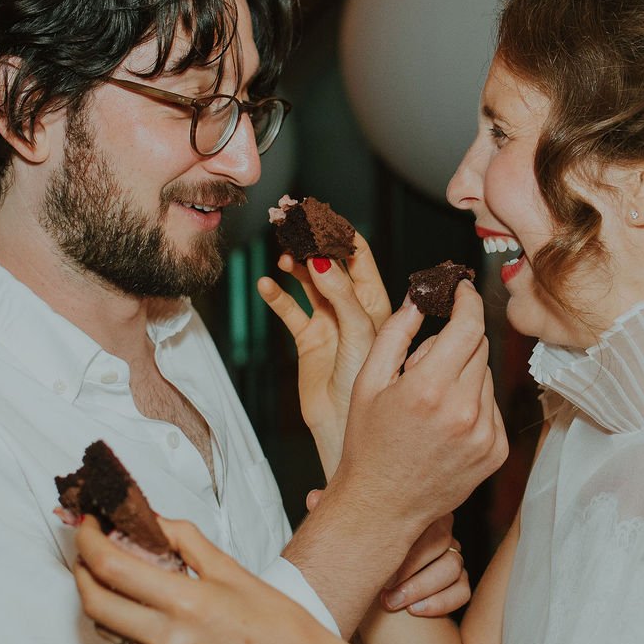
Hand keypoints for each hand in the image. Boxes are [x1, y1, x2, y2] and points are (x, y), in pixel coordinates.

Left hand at [72, 514, 345, 643]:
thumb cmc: (279, 623)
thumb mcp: (233, 570)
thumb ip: (186, 542)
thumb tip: (152, 520)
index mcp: (185, 603)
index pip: (111, 567)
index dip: (89, 540)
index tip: (90, 521)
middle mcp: (167, 637)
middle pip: (93, 601)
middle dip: (80, 567)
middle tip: (89, 542)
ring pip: (105, 626)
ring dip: (96, 593)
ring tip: (108, 566)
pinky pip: (127, 643)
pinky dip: (119, 616)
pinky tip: (135, 598)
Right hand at [257, 233, 392, 475]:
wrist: (347, 431)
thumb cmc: (370, 390)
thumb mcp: (360, 334)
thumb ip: (343, 296)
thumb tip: (321, 258)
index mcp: (376, 302)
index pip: (359, 255)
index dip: (340, 232)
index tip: (319, 213)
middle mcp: (354, 307)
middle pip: (330, 261)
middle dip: (310, 239)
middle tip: (290, 219)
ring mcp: (330, 322)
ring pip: (308, 281)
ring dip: (295, 263)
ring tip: (283, 253)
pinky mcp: (309, 339)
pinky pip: (290, 310)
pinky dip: (278, 296)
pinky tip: (267, 285)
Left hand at [306, 491, 466, 616]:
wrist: (367, 587)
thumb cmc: (359, 553)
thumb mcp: (347, 532)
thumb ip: (335, 512)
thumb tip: (314, 498)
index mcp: (417, 514)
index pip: (427, 519)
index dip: (405, 545)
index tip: (380, 567)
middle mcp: (438, 533)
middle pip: (444, 543)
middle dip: (413, 570)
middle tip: (384, 589)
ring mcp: (450, 558)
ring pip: (454, 568)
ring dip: (422, 588)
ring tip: (392, 602)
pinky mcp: (457, 585)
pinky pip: (462, 590)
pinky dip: (442, 602)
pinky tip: (415, 611)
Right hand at [330, 281, 507, 537]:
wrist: (381, 507)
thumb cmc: (368, 445)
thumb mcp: (367, 382)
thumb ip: (396, 333)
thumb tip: (419, 297)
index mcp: (430, 389)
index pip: (469, 325)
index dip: (468, 300)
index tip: (462, 290)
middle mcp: (464, 411)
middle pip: (479, 347)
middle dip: (456, 342)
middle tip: (425, 363)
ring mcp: (485, 434)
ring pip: (486, 376)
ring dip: (464, 374)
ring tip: (430, 402)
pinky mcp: (496, 451)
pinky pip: (492, 406)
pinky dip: (473, 403)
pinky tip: (445, 422)